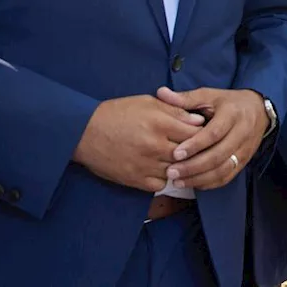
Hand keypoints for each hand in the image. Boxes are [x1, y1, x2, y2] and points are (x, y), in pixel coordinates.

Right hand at [71, 94, 204, 191]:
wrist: (84, 132)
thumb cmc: (117, 113)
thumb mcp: (147, 102)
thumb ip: (175, 110)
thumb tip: (198, 120)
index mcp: (159, 124)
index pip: (196, 132)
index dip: (202, 132)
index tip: (202, 132)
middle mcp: (155, 146)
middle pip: (189, 153)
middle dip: (195, 150)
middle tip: (195, 147)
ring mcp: (145, 165)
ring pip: (178, 170)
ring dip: (181, 165)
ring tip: (179, 157)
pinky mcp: (135, 180)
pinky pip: (161, 184)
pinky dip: (164, 178)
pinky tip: (161, 168)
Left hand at [157, 86, 267, 189]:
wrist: (258, 110)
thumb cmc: (229, 102)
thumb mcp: (209, 95)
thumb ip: (185, 98)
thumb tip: (161, 93)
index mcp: (232, 114)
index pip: (214, 133)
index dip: (195, 145)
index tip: (175, 154)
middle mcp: (242, 133)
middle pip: (218, 155)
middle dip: (193, 166)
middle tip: (171, 172)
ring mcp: (245, 149)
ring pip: (223, 169)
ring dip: (199, 178)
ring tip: (177, 181)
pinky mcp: (244, 161)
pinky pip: (227, 177)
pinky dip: (209, 183)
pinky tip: (192, 183)